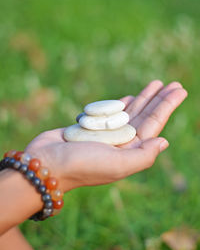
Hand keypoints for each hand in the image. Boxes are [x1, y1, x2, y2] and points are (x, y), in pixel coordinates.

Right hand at [25, 80, 186, 192]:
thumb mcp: (117, 165)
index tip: (178, 90)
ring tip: (156, 84)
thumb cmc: (82, 165)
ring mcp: (105, 134)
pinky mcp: (90, 126)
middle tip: (174, 84)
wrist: (47, 164)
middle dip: (159, 100)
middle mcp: (120, 143)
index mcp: (129, 152)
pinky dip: (122, 103)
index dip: (167, 107)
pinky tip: (131, 97)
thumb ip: (144, 156)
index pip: (153, 126)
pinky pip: (111, 112)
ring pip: (129, 112)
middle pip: (145, 116)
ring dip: (143, 98)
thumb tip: (164, 141)